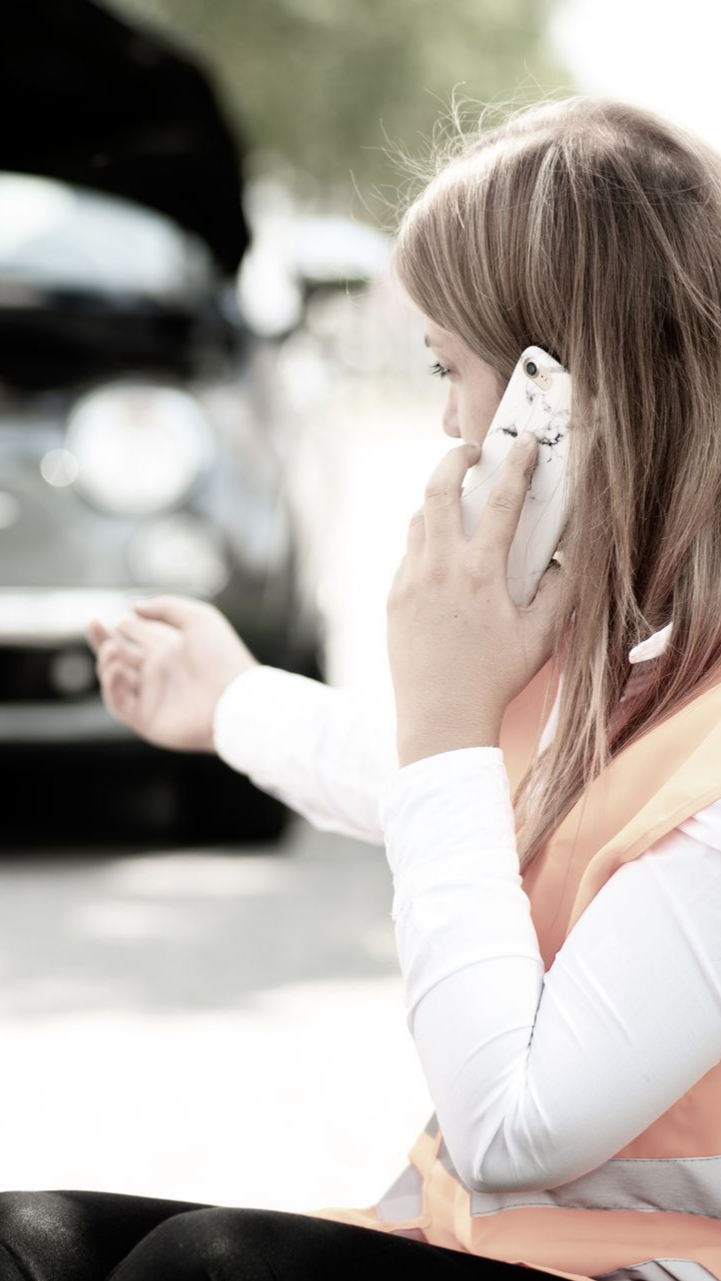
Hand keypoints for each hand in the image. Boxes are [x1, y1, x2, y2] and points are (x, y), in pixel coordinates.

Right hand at [86, 595, 258, 752]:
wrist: (235, 700)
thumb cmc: (222, 658)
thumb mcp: (199, 619)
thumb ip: (166, 607)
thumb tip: (133, 605)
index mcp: (170, 651)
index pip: (137, 637)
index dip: (122, 627)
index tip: (113, 617)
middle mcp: (159, 674)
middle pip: (120, 657)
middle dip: (103, 641)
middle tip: (92, 623)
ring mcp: (152, 698)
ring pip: (115, 681)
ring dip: (107, 663)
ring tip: (112, 650)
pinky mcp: (148, 721)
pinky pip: (120, 705)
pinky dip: (112, 688)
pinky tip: (117, 670)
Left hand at [386, 432, 564, 766]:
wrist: (441, 719)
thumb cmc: (495, 679)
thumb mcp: (541, 638)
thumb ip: (559, 592)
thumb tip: (560, 560)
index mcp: (480, 573)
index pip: (501, 502)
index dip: (515, 466)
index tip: (521, 445)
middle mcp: (440, 568)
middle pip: (439, 490)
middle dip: (454, 459)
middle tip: (471, 453)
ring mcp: (410, 581)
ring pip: (418, 520)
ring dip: (437, 503)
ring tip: (457, 506)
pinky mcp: (393, 598)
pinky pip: (408, 556)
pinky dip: (426, 545)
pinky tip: (441, 557)